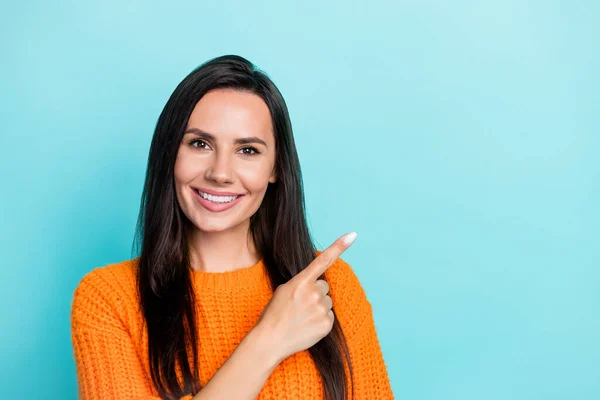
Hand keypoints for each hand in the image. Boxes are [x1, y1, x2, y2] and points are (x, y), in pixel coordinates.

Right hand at [255, 232, 357, 363]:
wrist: (270, 340)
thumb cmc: (274, 314)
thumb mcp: (283, 290)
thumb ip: (301, 283)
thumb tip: (316, 284)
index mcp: (301, 281)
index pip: (323, 261)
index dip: (339, 247)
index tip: (352, 235)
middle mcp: (314, 293)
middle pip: (324, 286)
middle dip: (316, 293)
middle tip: (300, 305)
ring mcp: (321, 309)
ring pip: (327, 302)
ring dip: (318, 307)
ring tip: (302, 317)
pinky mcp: (327, 324)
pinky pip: (329, 316)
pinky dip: (320, 320)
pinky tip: (307, 326)